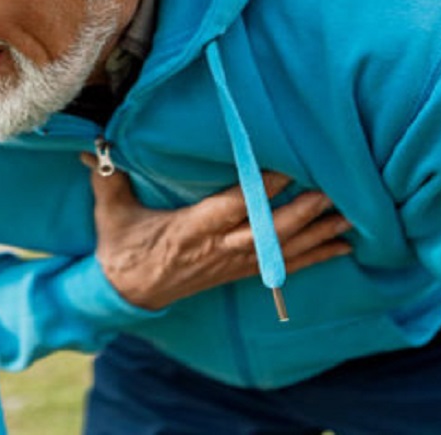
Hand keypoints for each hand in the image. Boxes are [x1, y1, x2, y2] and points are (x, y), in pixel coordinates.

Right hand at [81, 154, 351, 310]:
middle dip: (301, 213)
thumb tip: (92, 147)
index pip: (230, 209)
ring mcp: (230, 263)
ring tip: (348, 215)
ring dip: (316, 234)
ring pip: (281, 249)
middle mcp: (216, 249)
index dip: (259, 193)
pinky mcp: (238, 272)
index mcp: (188, 230)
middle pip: (266, 232)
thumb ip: (107, 178)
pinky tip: (342, 247)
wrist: (127, 294)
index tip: (286, 170)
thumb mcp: (110, 213)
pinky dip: (315, 257)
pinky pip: (283, 267)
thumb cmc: (122, 248)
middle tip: (332, 191)